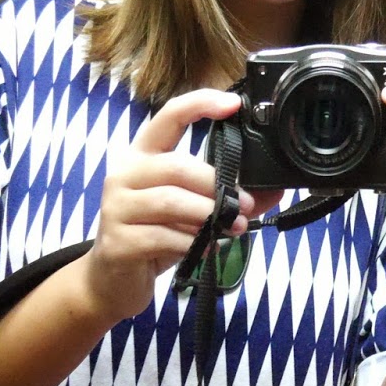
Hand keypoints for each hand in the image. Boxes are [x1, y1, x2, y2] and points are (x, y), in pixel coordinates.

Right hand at [83, 89, 269, 322]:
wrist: (112, 280)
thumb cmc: (154, 236)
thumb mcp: (190, 211)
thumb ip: (226, 197)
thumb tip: (273, 190)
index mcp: (143, 155)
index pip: (169, 117)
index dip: (200, 104)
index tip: (233, 104)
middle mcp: (125, 174)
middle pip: (177, 166)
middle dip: (217, 186)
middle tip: (244, 206)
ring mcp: (116, 207)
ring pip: (171, 201)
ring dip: (209, 215)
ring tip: (233, 228)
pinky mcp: (118, 241)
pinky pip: (164, 237)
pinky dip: (193, 243)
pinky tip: (206, 249)